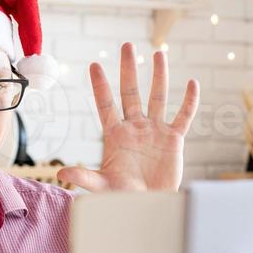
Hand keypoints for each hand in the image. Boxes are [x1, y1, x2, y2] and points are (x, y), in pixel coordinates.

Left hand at [57, 42, 199, 192]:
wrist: (149, 206)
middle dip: (129, 69)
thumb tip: (61, 173)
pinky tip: (192, 83)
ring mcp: (155, 131)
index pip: (106, 104)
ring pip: (157, 97)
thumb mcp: (102, 186)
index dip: (101, 86)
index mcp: (115, 135)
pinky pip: (183, 116)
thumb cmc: (122, 196)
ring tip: (159, 53)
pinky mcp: (174, 139)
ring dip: (159, 76)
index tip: (94, 65)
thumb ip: (84, 177)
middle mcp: (135, 127)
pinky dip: (189, 101)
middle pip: (131, 92)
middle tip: (127, 45)